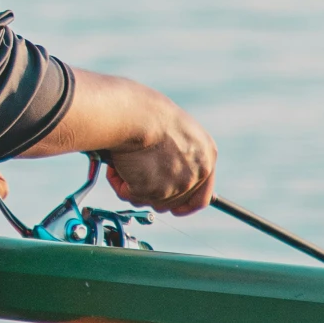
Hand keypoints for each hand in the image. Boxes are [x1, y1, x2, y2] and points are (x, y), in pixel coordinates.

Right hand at [103, 100, 216, 216]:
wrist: (134, 115)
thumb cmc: (148, 113)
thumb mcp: (176, 132)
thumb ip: (180, 155)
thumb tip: (165, 170)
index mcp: (206, 157)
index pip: (202, 197)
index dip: (184, 205)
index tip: (174, 209)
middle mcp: (195, 174)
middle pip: (172, 202)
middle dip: (151, 192)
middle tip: (135, 174)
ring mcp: (176, 186)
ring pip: (149, 200)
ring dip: (133, 186)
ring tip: (123, 163)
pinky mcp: (154, 191)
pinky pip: (131, 196)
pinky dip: (120, 183)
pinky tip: (117, 165)